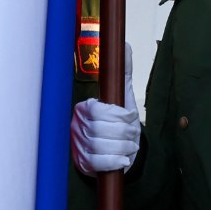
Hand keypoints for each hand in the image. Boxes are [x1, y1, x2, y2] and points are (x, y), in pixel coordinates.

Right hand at [71, 43, 140, 173]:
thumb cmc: (119, 122)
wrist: (117, 151)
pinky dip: (115, 161)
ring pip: (101, 147)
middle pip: (102, 130)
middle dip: (125, 133)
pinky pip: (99, 163)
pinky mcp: (83, 163)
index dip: (120, 117)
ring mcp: (78, 145)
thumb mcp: (123, 96)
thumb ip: (123, 72)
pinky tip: (122, 159)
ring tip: (129, 146)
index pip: (100, 111)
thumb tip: (125, 46)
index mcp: (84, 108)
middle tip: (133, 134)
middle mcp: (77, 125)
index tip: (130, 118)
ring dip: (122, 148)